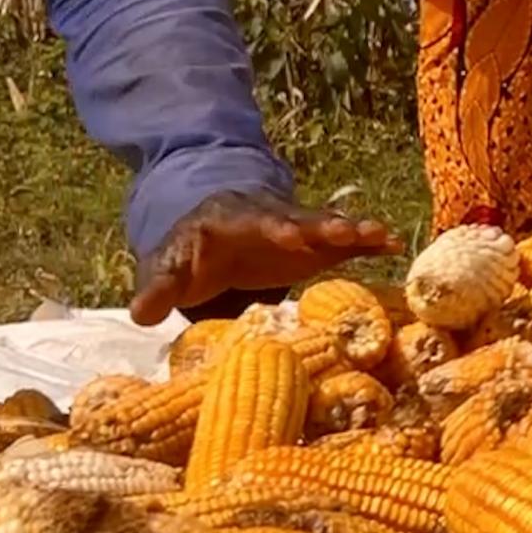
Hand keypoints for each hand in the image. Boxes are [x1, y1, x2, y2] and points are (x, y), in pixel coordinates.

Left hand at [130, 190, 397, 324]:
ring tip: (377, 234)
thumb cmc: (191, 254)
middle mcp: (269, 218)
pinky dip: (367, 241)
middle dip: (318, 225)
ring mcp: (297, 229)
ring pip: (325, 225)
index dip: (270, 228)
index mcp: (231, 220)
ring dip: (350, 229)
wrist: (214, 233)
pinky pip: (344, 240)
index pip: (252, 222)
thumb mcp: (169, 268)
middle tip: (343, 231)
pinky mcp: (316, 244)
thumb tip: (139, 314)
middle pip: (296, 219)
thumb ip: (158, 287)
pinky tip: (392, 245)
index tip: (288, 237)